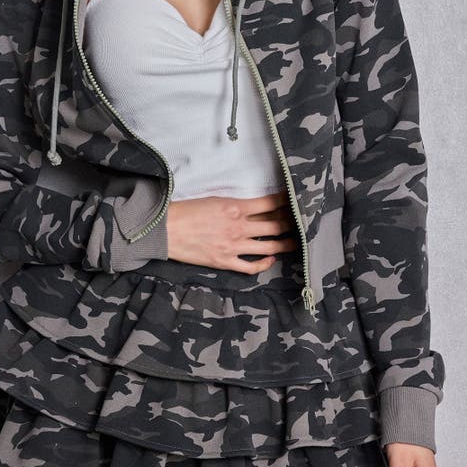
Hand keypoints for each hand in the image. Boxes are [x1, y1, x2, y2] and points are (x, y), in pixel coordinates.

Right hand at [165, 190, 299, 273]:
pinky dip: (265, 263)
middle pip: (276, 225)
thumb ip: (236, 204)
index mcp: (236, 207)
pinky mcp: (226, 261)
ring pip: (270, 246)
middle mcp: (239, 227)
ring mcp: (234, 246)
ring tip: (295, 241)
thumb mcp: (215, 200)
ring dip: (286, 244)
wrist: (166, 230)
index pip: (270, 203)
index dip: (286, 202)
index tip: (295, 200)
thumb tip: (256, 206)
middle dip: (291, 223)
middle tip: (301, 222)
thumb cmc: (187, 211)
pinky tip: (271, 259)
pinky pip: (252, 266)